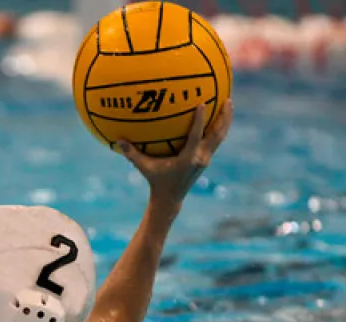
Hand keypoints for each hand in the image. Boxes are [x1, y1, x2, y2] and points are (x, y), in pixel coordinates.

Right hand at [116, 100, 233, 207]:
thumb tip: (117, 139)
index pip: (195, 136)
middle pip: (217, 135)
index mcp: (187, 159)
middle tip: (227, 99)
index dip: (199, 120)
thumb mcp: (144, 167)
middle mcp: (200, 158)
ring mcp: (205, 159)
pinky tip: (218, 117)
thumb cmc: (156, 180)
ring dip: (225, 121)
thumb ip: (132, 154)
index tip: (201, 104)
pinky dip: (219, 128)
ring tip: (228, 103)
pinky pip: (216, 140)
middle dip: (223, 117)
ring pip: (220, 137)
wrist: (170, 198)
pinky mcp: (206, 159)